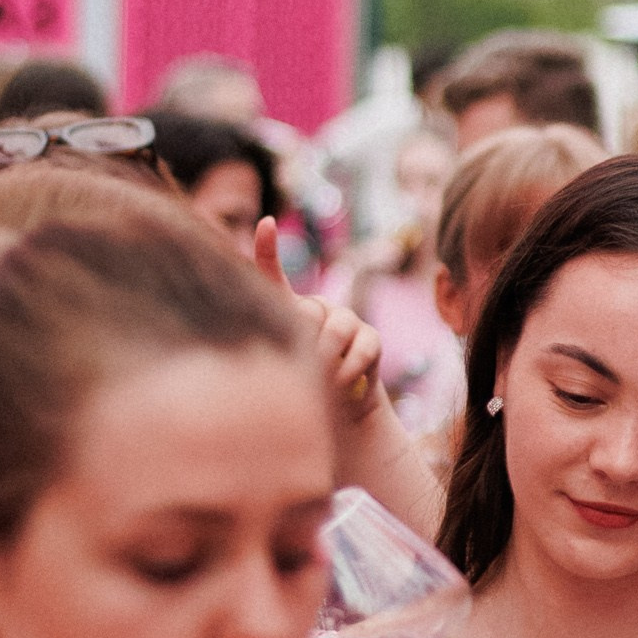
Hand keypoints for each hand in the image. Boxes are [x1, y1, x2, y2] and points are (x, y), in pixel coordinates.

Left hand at [255, 221, 382, 423]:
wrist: (341, 413)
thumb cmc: (306, 391)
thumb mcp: (284, 369)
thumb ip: (280, 350)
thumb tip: (279, 340)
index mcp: (289, 310)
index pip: (273, 273)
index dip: (268, 249)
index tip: (265, 223)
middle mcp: (317, 308)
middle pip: (306, 312)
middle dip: (304, 345)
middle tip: (305, 371)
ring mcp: (347, 319)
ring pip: (335, 330)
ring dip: (327, 361)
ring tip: (322, 383)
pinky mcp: (371, 338)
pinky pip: (360, 349)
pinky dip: (349, 372)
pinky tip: (344, 386)